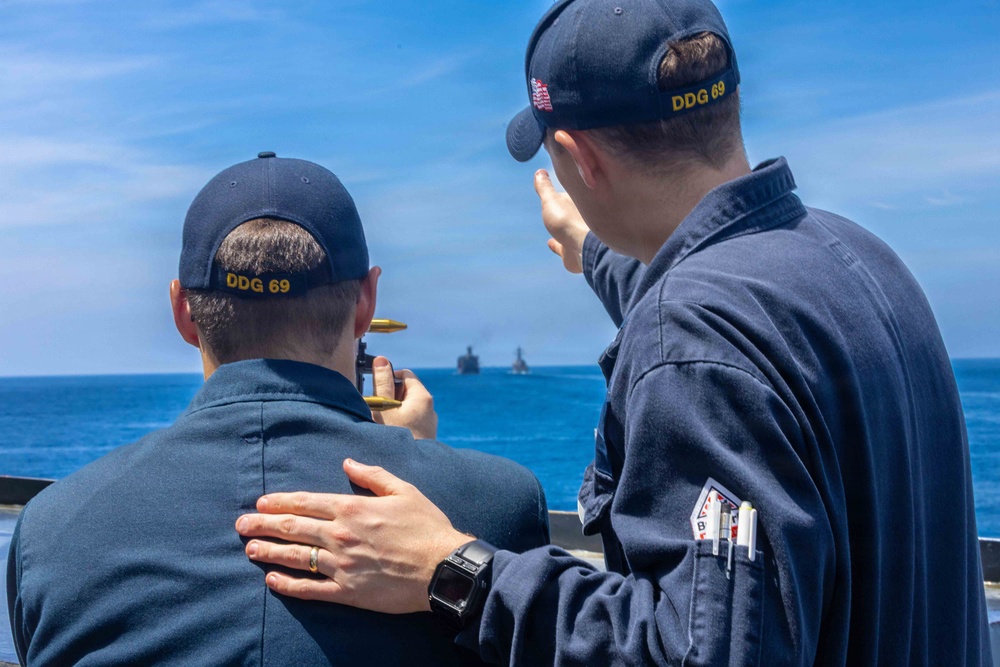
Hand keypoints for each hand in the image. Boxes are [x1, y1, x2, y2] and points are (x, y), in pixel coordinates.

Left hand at [235, 459, 470, 613]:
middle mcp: (341, 534)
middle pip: (293, 527)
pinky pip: (310, 588)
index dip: (280, 502)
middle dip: (262, 525)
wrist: (443, 568)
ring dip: (269, 552)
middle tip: (240, 524)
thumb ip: (372, 475)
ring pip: (296, 557)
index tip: (260, 502)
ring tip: (249, 549)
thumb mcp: (403, 490)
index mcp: (353, 508)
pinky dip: (288, 585)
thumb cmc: (427, 527)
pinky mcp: (348, 591)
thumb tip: (347, 462)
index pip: (306, 502)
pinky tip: (272, 580)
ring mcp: (342, 565)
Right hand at [369, 356, 437, 439]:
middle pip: (405, 392)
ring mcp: (428, 424)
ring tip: (381, 424)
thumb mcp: (384, 407)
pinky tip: (389, 436)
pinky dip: (398, 424)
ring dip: (392, 412)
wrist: (410, 471)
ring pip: (406, 409)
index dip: (389, 378)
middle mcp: (430, 409)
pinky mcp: (425, 437)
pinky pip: (409, 423)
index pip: (405, 375)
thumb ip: (382, 383)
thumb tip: (382, 359)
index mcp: (422, 397)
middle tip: (377, 410)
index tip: (376, 391)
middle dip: (389, 397)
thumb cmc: (395, 438)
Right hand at [535, 169, 589, 273]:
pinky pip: (564, 248)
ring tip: (553, 225)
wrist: (582, 248)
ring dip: (561, 228)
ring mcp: (577, 237)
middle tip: (557, 205)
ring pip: (568, 231)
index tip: (559, 190)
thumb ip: (545, 188)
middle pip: (571, 213)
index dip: (565, 193)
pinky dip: (558, 246)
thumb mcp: (551, 200)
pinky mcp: (572, 253)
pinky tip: (552, 243)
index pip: (570, 196)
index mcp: (577, 204)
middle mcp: (579, 220)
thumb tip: (539, 172)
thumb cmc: (568, 221)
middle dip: (565, 209)